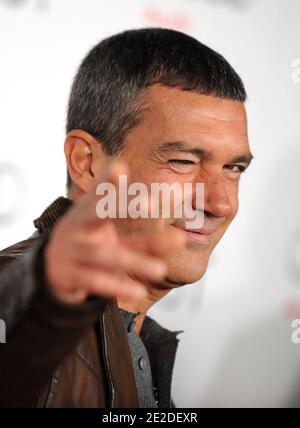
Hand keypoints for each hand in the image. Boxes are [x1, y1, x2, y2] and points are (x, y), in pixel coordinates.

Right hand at [45, 161, 184, 303]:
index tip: (121, 167)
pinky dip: (117, 286)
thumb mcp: (105, 226)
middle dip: (120, 207)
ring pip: (102, 255)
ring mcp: (71, 250)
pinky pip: (95, 281)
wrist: (52, 269)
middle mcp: (76, 226)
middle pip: (95, 214)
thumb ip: (128, 213)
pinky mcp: (69, 275)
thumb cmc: (87, 240)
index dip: (107, 181)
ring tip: (160, 270)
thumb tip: (145, 184)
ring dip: (133, 261)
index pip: (98, 192)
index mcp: (86, 210)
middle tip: (148, 205)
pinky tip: (139, 291)